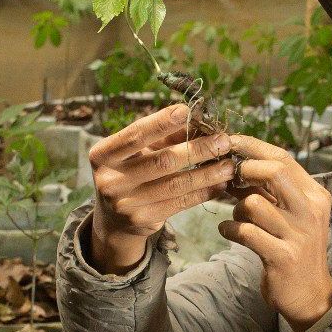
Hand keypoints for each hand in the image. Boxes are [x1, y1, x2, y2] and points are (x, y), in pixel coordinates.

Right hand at [84, 105, 238, 271]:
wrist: (114, 219)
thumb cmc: (130, 173)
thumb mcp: (137, 153)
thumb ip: (163, 137)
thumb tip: (197, 120)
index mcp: (102, 154)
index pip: (135, 134)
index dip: (162, 122)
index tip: (188, 110)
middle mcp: (110, 180)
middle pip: (162, 161)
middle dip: (197, 149)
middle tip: (223, 141)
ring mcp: (125, 203)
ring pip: (175, 184)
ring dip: (207, 173)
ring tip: (229, 165)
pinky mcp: (143, 220)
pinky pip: (180, 203)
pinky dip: (203, 192)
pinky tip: (220, 185)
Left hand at [218, 137, 331, 331]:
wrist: (309, 294)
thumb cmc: (293, 248)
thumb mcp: (291, 215)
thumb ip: (271, 191)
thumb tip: (235, 164)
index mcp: (315, 195)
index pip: (283, 158)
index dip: (252, 146)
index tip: (229, 142)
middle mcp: (311, 210)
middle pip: (274, 171)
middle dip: (244, 171)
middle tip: (231, 183)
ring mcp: (298, 234)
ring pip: (253, 203)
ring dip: (236, 209)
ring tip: (237, 218)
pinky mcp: (283, 256)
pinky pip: (245, 232)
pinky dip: (229, 229)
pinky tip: (228, 231)